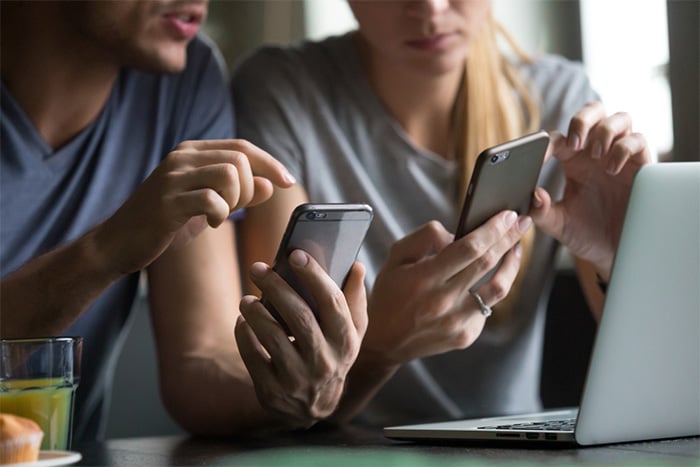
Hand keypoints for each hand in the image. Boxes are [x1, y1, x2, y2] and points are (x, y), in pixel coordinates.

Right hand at [95, 139, 294, 273]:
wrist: (118, 243)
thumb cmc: (165, 224)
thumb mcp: (206, 205)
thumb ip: (238, 193)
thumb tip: (270, 185)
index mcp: (191, 152)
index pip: (242, 147)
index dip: (270, 163)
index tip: (288, 182)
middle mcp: (181, 157)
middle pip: (240, 159)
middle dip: (249, 189)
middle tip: (233, 209)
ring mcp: (172, 177)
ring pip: (230, 173)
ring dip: (235, 200)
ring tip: (219, 215)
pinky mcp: (167, 202)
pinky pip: (212, 199)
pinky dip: (220, 214)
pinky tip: (209, 224)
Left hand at [235, 251, 366, 428]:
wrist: (316, 407)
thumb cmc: (333, 354)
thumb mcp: (350, 332)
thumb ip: (354, 299)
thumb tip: (356, 266)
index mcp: (346, 341)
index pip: (332, 302)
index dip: (314, 276)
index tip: (295, 254)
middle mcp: (325, 361)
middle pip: (299, 316)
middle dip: (276, 287)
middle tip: (258, 268)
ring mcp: (298, 379)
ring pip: (273, 337)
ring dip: (256, 313)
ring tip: (246, 299)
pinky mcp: (273, 391)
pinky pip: (253, 357)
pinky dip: (245, 336)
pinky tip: (243, 321)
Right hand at [362, 214, 530, 368]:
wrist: (384, 341)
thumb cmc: (389, 294)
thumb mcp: (395, 257)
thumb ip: (425, 237)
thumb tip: (456, 234)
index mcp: (424, 278)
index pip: (469, 248)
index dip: (493, 229)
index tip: (508, 215)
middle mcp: (443, 301)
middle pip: (488, 263)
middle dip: (509, 238)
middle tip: (522, 222)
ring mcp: (457, 321)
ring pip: (499, 288)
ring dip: (512, 265)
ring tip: (516, 249)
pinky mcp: (465, 336)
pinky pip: (487, 307)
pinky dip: (491, 289)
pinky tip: (490, 278)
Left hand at [530, 102, 651, 278]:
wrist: (614, 252)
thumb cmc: (585, 234)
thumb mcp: (559, 225)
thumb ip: (542, 212)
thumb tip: (533, 195)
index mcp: (572, 161)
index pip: (557, 139)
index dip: (546, 143)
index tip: (540, 157)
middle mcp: (596, 153)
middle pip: (592, 112)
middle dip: (583, 119)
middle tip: (576, 143)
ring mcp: (619, 155)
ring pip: (618, 118)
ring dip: (604, 131)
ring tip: (595, 155)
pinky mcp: (641, 165)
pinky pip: (638, 140)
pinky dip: (624, 148)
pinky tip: (612, 169)